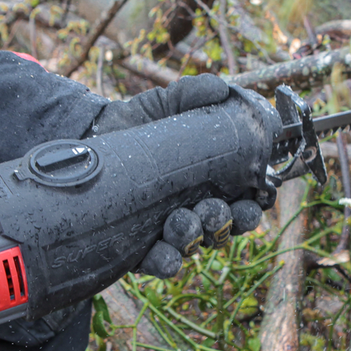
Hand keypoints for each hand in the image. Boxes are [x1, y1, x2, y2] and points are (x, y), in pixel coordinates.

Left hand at [89, 74, 263, 278]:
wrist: (93, 135)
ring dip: (196, 236)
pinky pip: (162, 262)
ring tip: (181, 220)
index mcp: (213, 181)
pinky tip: (161, 251)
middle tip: (216, 209)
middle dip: (230, 223)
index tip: (257, 197)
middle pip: (228, 227)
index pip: (246, 200)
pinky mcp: (140, 247)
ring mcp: (169, 230)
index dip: (256, 204)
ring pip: (197, 245)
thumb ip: (195, 92)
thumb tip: (223, 87)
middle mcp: (196, 208)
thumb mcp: (168, 103)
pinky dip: (167, 260)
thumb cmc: (140, 122)